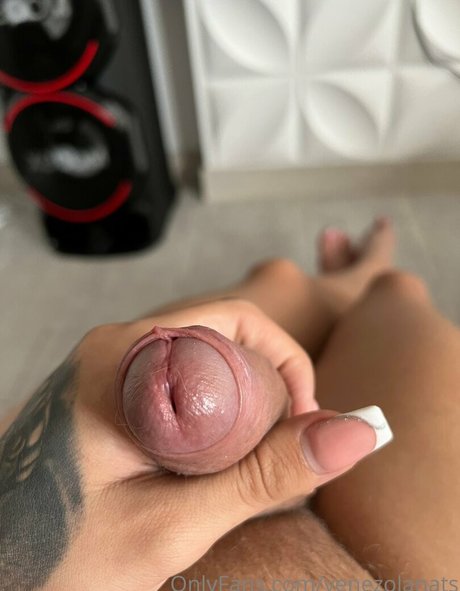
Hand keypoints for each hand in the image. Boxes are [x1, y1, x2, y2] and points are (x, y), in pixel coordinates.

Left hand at [0, 299, 381, 590]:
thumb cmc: (59, 558)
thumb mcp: (173, 524)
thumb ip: (265, 476)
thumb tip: (356, 432)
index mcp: (121, 356)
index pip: (237, 322)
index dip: (289, 368)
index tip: (304, 430)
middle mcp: (114, 346)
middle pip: (222, 334)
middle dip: (269, 388)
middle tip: (279, 455)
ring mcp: (108, 365)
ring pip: (204, 358)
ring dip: (243, 404)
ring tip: (248, 464)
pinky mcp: (108, 389)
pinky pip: (180, 378)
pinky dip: (214, 413)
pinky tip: (213, 461)